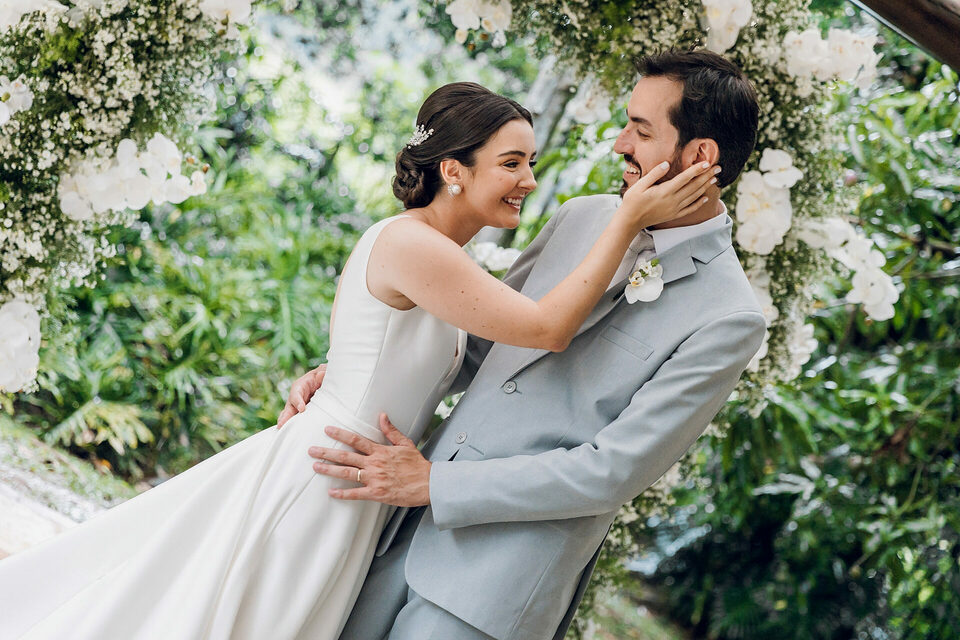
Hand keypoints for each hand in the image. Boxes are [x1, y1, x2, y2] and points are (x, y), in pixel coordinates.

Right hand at [276, 364, 326, 428]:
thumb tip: (322, 374)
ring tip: (281, 430)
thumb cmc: (322, 375)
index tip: (302, 409)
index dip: (298, 401)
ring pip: (289, 415)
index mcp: (301, 385)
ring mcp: (297, 406)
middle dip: (285, 416)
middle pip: (289, 407)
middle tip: (281, 424)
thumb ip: (323, 372)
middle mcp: (296, 396)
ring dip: (285, 422)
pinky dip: (292, 426)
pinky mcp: (301, 413)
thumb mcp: (323, 372)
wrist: (324, 382)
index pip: (296, 393)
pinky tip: (290, 434)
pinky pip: (295, 420)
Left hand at [308, 413, 431, 506]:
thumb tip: (382, 415)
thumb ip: (391, 430)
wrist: (428, 484)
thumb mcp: (405, 443)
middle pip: (346, 456)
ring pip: (347, 473)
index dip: (340, 434)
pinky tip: (331, 492)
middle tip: (312, 450)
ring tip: (315, 467)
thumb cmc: (417, 465)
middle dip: (327, 452)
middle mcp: (374, 464)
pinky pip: (356, 494)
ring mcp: (374, 479)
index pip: (356, 440)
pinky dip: (342, 493)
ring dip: (329, 470)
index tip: (327, 429)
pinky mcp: (376, 493)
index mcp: (380, 451)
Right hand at [619, 161, 719, 229]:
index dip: (697, 170)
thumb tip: (666, 163)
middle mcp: (673, 200)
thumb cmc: (632, 201)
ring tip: (714, 178)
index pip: (685, 178)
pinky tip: (705, 197)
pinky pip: (690, 209)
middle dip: (706, 176)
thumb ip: (654, 174)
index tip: (707, 162)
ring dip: (705, 187)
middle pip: (694, 186)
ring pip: (694, 196)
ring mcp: (674, 209)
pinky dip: (699, 203)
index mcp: (665, 191)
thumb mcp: (639, 185)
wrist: (630, 221)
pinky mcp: (673, 215)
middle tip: (718, 168)